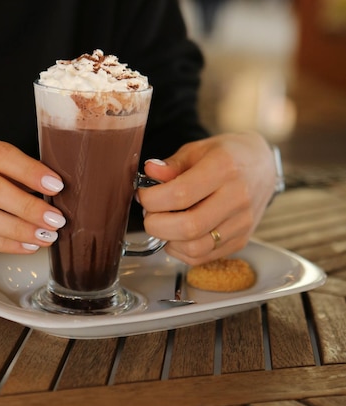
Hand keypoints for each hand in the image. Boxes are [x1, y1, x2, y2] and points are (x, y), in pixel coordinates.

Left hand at [138, 132, 276, 264]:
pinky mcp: (242, 239)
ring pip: (196, 248)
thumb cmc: (227, 154)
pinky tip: (176, 236)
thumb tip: (149, 172)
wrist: (262, 165)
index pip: (180, 194)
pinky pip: (205, 256)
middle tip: (149, 214)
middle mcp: (237, 197)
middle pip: (188, 226)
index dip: (152, 199)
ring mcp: (242, 222)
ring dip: (168, 241)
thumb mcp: (197, 149)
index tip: (143, 195)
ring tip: (163, 224)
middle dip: (156, 224)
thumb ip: (172, 164)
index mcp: (224, 168)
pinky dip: (182, 251)